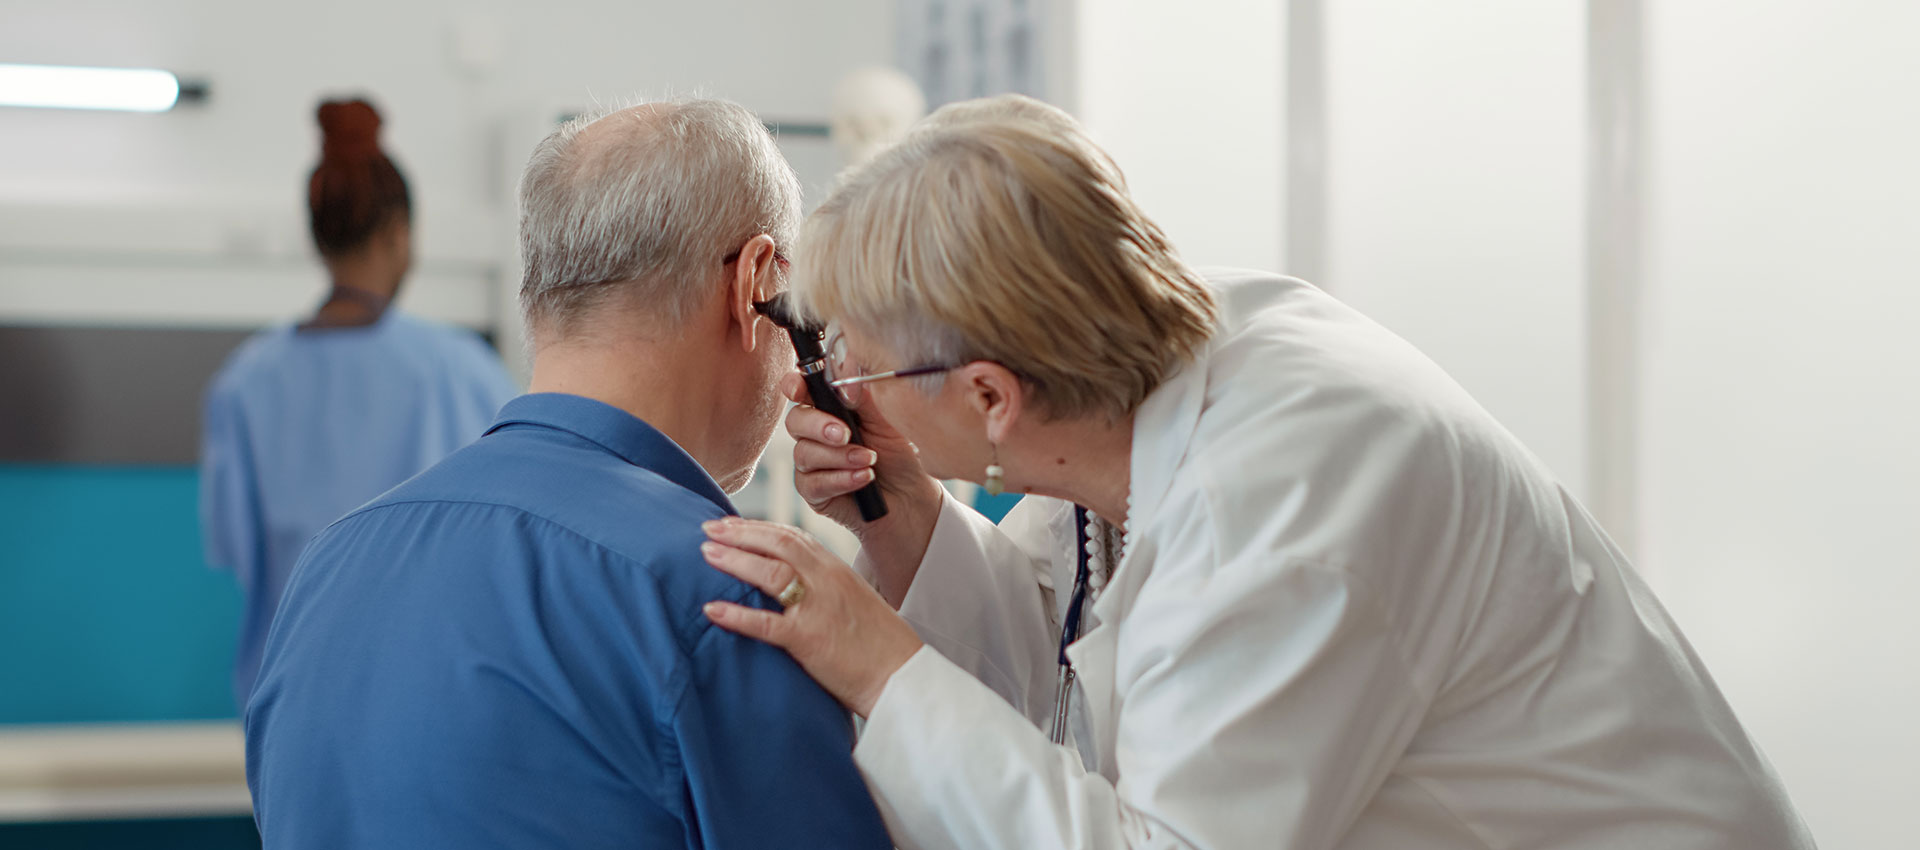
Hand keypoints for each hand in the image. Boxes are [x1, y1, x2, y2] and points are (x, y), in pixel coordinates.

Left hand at [701, 518, 923, 717]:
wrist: (904, 677)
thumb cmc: (880, 646)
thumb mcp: (855, 603)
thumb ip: (826, 589)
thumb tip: (794, 588)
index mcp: (837, 570)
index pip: (793, 536)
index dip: (758, 527)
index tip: (731, 525)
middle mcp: (828, 581)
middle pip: (777, 543)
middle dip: (739, 533)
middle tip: (707, 528)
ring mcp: (818, 608)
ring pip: (770, 573)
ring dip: (733, 560)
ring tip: (706, 554)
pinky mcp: (809, 639)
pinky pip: (765, 623)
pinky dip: (736, 614)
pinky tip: (712, 609)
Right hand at [782, 372, 942, 604]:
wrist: (912, 497)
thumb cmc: (900, 454)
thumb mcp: (887, 419)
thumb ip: (864, 396)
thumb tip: (844, 375)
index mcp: (831, 408)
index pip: (803, 390)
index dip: (795, 386)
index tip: (798, 389)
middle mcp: (815, 433)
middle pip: (795, 421)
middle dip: (819, 426)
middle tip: (846, 434)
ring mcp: (812, 463)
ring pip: (804, 454)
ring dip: (839, 457)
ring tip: (869, 461)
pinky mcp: (814, 492)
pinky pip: (812, 483)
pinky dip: (840, 479)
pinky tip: (864, 478)